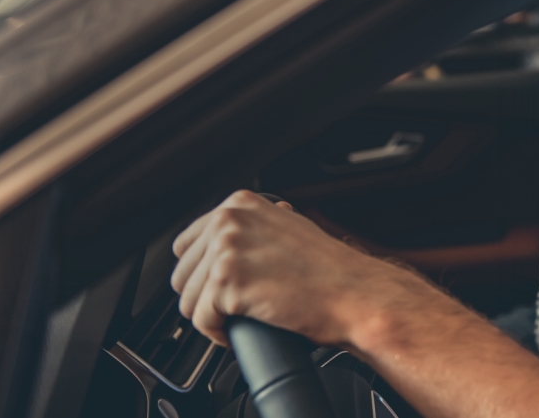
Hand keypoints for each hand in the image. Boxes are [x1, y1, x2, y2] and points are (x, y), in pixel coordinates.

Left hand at [170, 190, 400, 346]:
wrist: (355, 295)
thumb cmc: (332, 272)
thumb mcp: (287, 229)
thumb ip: (253, 230)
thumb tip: (226, 244)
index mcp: (240, 205)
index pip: (187, 244)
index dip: (202, 274)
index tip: (219, 289)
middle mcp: (229, 221)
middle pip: (183, 274)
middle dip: (204, 298)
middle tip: (232, 309)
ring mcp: (226, 250)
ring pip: (188, 300)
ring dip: (211, 317)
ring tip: (238, 321)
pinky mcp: (227, 282)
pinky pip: (201, 321)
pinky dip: (218, 334)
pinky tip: (238, 331)